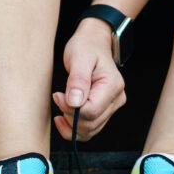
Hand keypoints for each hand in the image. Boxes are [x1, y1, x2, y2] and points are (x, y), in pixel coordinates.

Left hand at [53, 18, 125, 140]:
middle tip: (58, 97)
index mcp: (113, 86)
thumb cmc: (86, 47)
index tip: (57, 96)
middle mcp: (116, 99)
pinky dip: (74, 128)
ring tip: (60, 104)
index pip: (91, 111)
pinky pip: (89, 129)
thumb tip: (74, 102)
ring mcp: (111, 107)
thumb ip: (77, 80)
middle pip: (90, 123)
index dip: (70, 109)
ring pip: (90, 130)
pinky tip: (63, 118)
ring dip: (71, 124)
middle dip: (69, 116)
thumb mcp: (79, 57)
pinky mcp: (103, 111)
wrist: (93, 43)